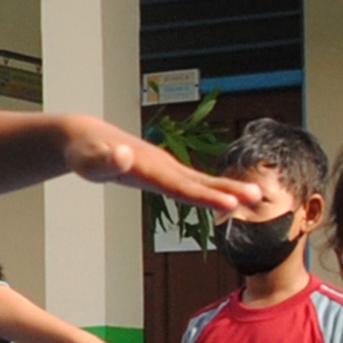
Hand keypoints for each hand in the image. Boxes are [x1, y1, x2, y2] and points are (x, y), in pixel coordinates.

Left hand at [57, 115, 270, 217]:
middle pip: (198, 180)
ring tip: (253, 196)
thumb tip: (121, 155)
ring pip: (199, 180)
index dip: (205, 196)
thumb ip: (104, 160)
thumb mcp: (88, 161)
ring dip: (226, 188)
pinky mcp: (163, 171)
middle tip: (257, 196)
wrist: (86, 138)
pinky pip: (192, 183)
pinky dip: (212, 190)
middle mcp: (162, 165)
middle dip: (228, 189)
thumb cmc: (85, 153)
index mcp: (149, 167)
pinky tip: (226, 200)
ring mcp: (164, 167)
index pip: (181, 186)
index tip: (231, 203)